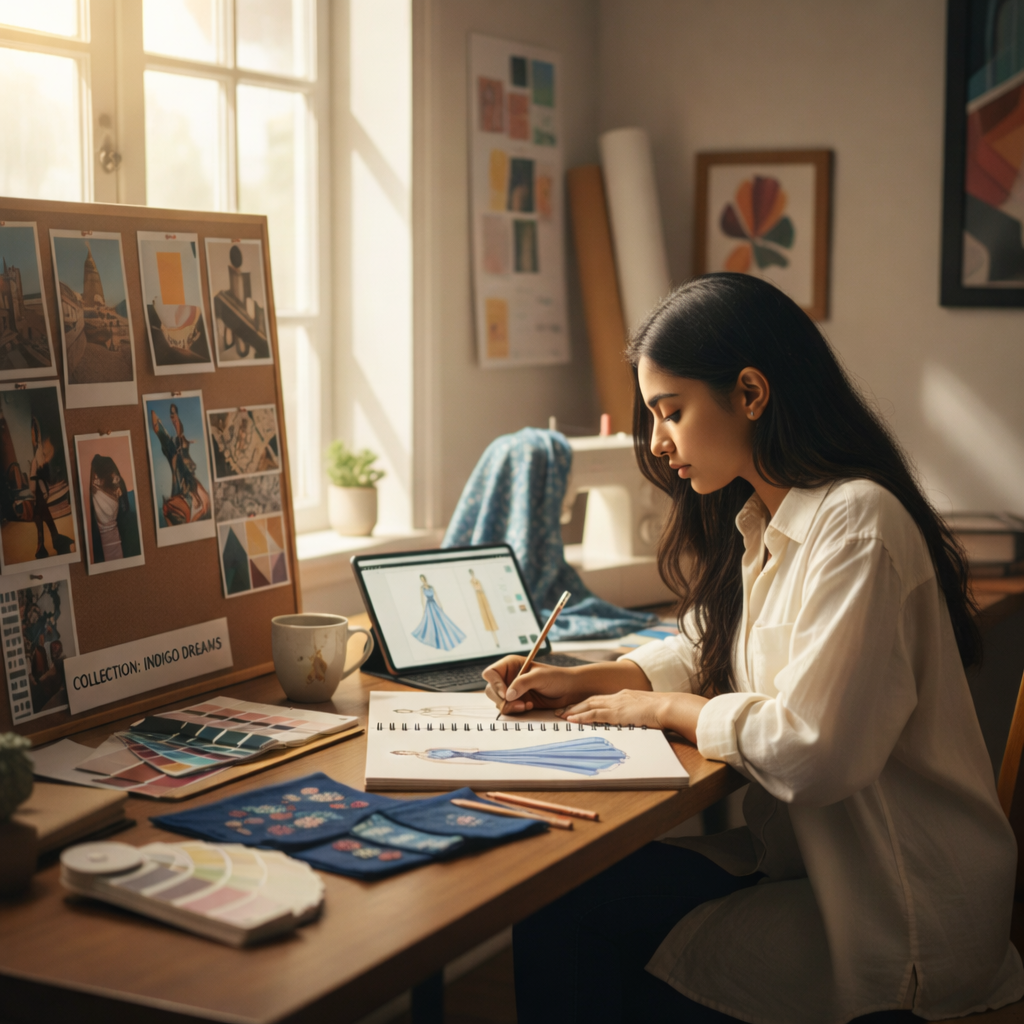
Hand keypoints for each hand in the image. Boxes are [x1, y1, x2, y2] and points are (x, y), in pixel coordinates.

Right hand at [482, 656, 581, 713]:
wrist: (568, 691)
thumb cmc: (556, 678)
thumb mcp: (539, 677)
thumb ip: (522, 683)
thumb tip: (507, 696)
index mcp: (510, 665)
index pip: (490, 673)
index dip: (495, 684)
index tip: (507, 694)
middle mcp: (508, 677)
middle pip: (491, 690)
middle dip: (502, 699)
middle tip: (517, 703)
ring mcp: (511, 690)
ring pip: (498, 701)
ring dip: (510, 706)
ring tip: (526, 705)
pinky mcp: (516, 701)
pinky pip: (507, 709)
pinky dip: (515, 710)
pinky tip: (528, 706)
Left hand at [560, 690, 708, 742]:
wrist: (668, 707)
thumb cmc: (662, 711)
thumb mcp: (645, 710)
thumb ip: (636, 714)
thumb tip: (634, 720)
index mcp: (624, 696)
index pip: (600, 699)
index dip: (586, 704)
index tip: (575, 708)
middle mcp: (617, 697)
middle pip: (590, 700)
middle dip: (575, 706)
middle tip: (561, 711)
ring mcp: (616, 703)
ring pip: (589, 706)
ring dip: (574, 710)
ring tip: (562, 715)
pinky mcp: (616, 712)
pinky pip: (594, 714)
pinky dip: (582, 717)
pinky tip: (572, 720)